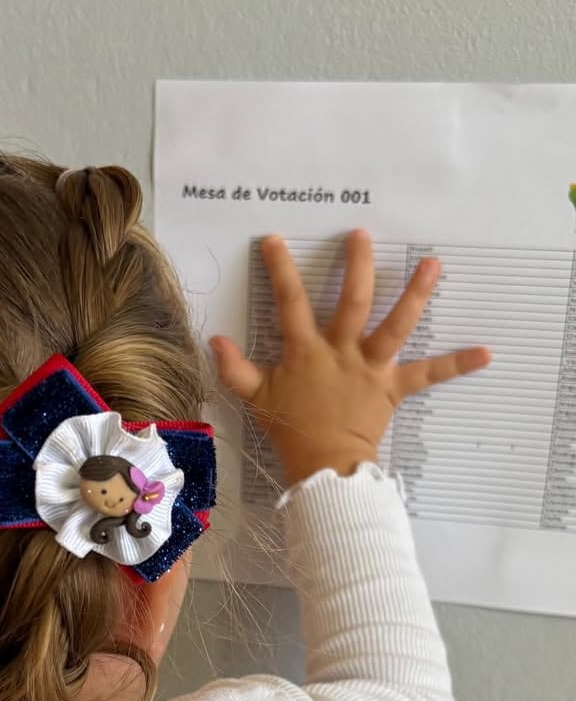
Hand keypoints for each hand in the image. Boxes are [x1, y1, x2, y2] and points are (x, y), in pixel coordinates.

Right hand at [211, 231, 490, 484]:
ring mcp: (370, 368)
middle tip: (362, 235)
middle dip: (357, 265)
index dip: (281, 270)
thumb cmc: (290, 431)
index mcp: (306, 351)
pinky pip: (428, 375)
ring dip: (417, 295)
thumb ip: (234, 368)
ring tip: (434, 265)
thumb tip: (214, 339)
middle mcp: (342, 351)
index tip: (276, 240)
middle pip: (353, 300)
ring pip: (396, 325)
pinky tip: (486, 353)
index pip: (290, 302)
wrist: (323, 466)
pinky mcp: (392, 388)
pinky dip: (456, 365)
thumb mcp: (255, 399)